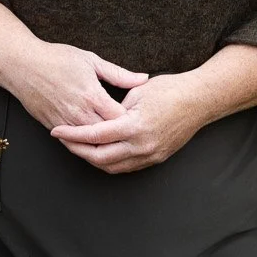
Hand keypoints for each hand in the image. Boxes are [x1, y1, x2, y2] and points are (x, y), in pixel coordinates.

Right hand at [1, 40, 149, 130]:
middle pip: (108, 135)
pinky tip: (95, 144)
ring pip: (91, 144)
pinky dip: (86, 145)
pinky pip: (74, 144)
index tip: (140, 118)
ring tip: (118, 144)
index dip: (132, 120)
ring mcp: (66, 122)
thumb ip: (118, 74)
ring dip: (104, 144)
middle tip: (133, 135)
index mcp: (92, 95)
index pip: (120, 118)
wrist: (22, 65)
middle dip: (121, 136)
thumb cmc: (55, 59)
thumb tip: (142, 79)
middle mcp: (79, 112)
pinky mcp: (54, 126)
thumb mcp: (90, 60)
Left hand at [47, 71, 207, 172]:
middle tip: (62, 140)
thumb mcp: (137, 91)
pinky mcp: (156, 158)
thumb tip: (97, 115)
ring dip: (92, 159)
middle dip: (77, 150)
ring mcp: (150, 155)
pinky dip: (109, 162)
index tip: (56, 130)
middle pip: (99, 158)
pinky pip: (126, 167)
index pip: (95, 136)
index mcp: (134, 126)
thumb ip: (115, 107)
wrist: (199, 101)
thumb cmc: (169, 89)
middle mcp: (142, 146)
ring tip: (77, 146)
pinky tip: (99, 152)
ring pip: (112, 167)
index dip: (72, 134)